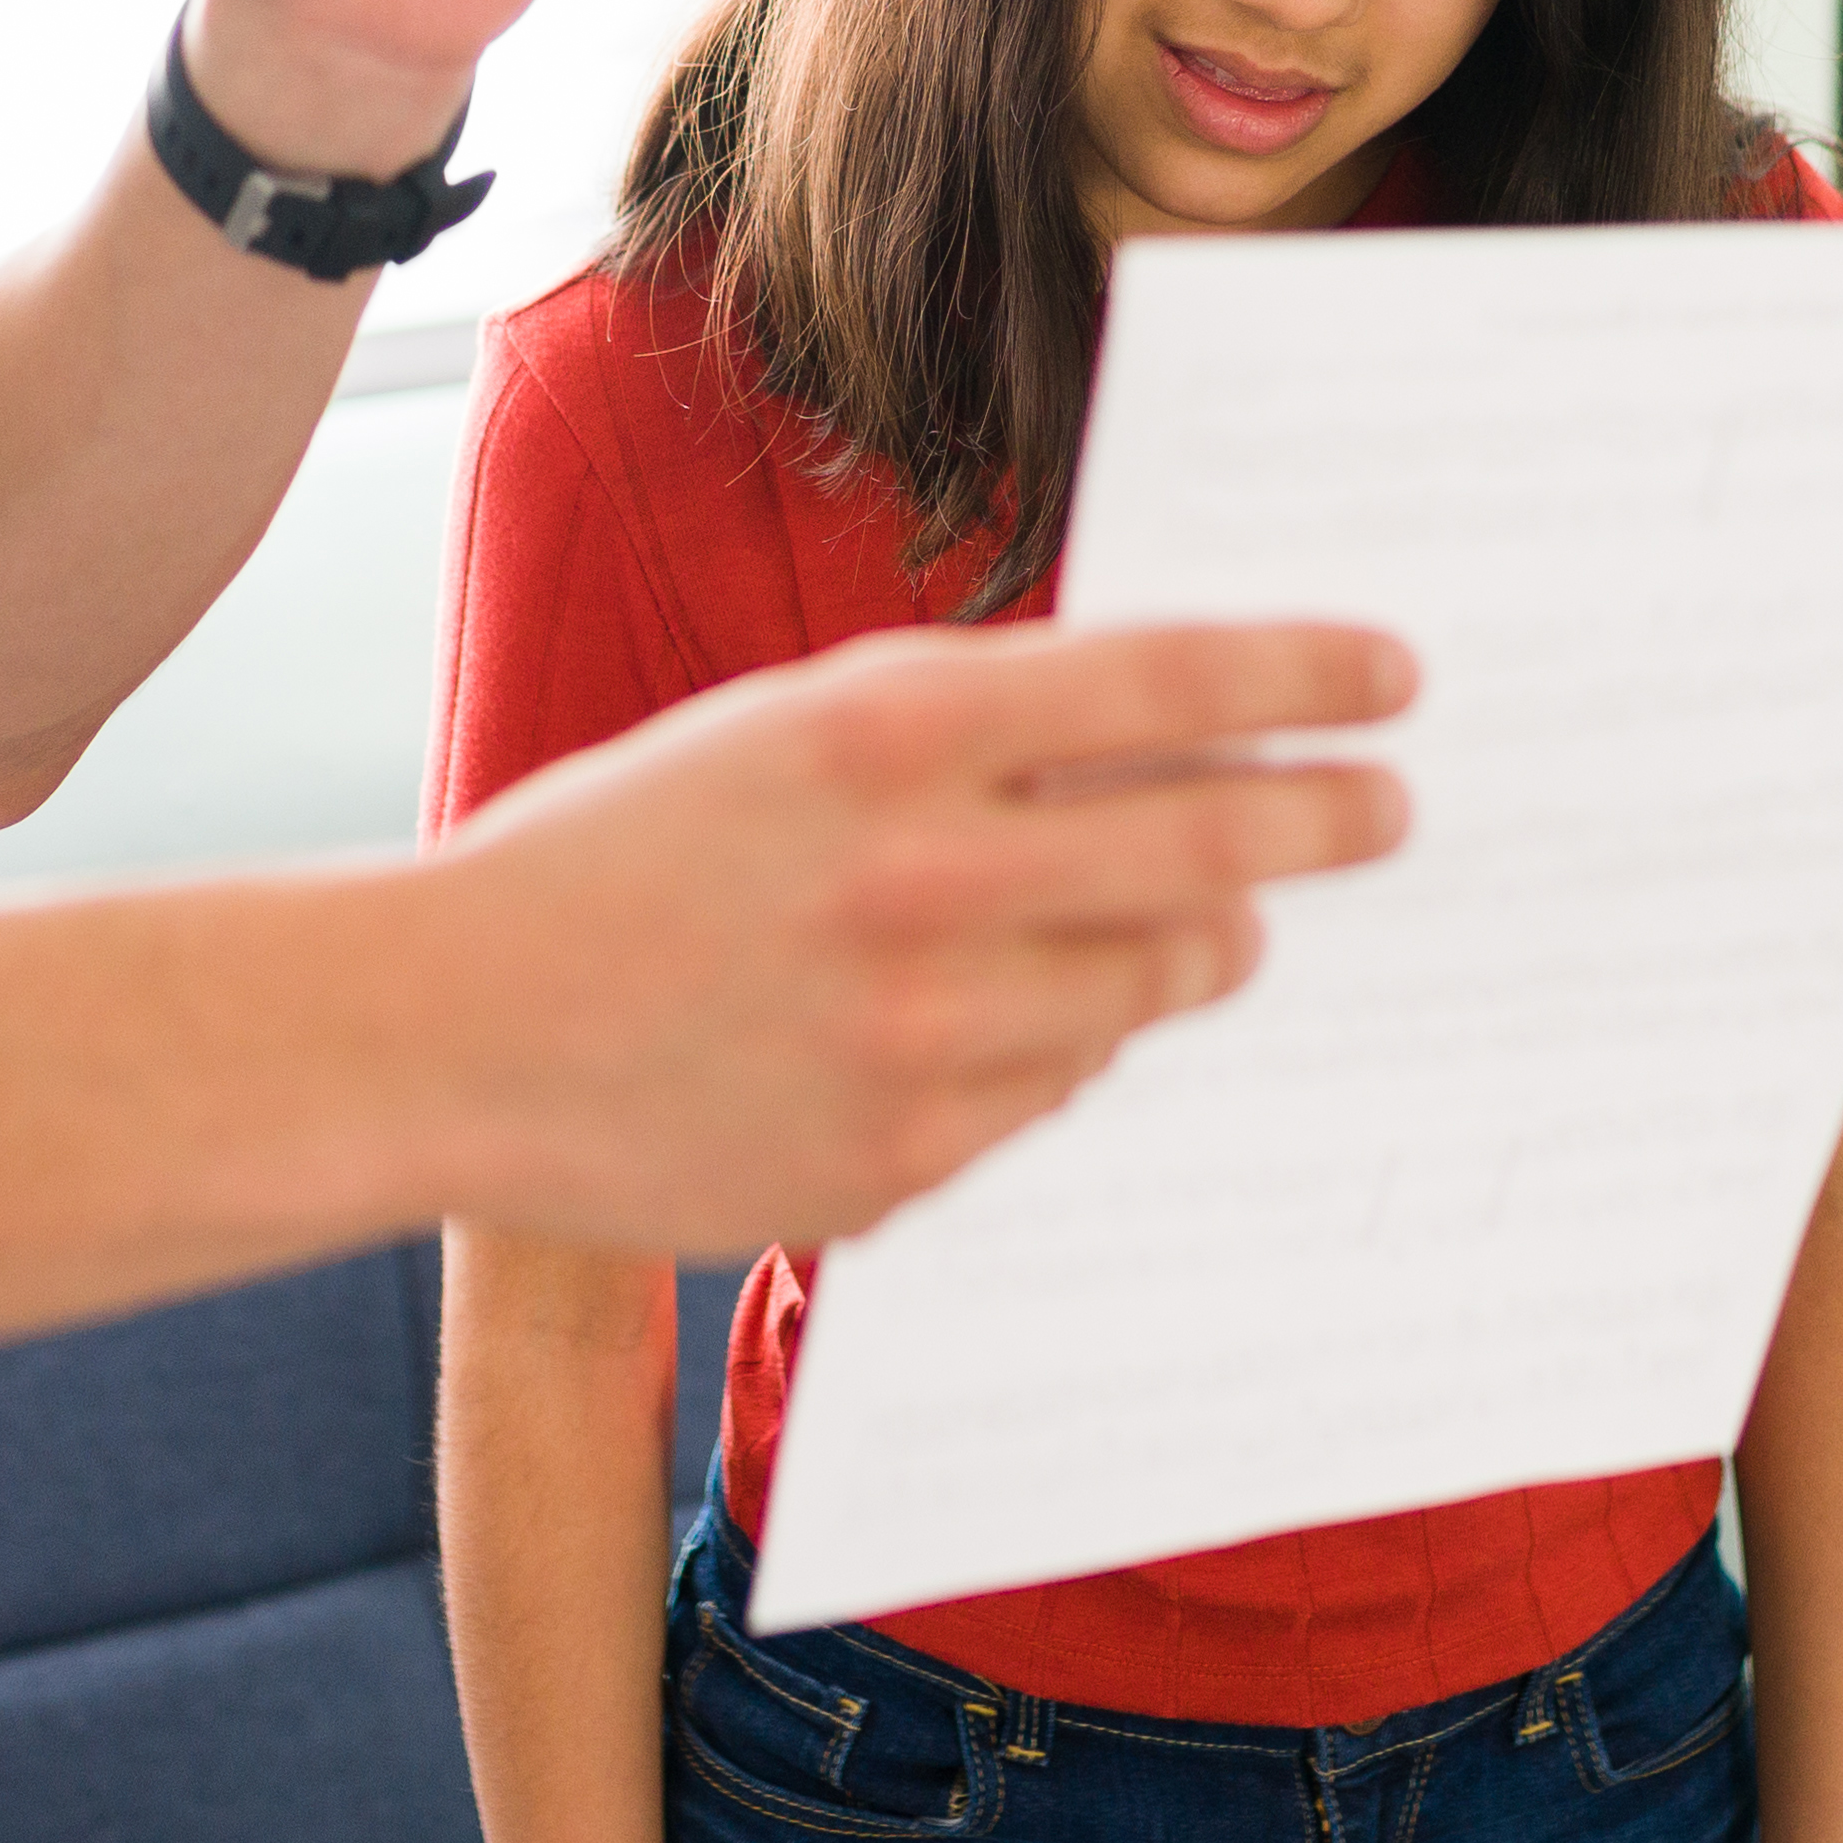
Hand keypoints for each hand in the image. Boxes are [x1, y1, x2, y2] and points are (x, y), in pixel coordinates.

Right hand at [422, 616, 1417, 1253]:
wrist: (449, 1034)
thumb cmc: (621, 855)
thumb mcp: (787, 733)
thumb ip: (965, 731)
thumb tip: (1169, 738)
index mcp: (886, 734)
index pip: (1166, 688)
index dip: (1305, 679)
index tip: (1394, 679)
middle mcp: (921, 881)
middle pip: (1210, 851)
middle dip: (1325, 827)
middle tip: (1385, 815)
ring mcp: (918, 1039)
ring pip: (1151, 987)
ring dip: (1197, 947)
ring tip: (1209, 927)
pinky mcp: (902, 1163)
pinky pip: (1054, 1091)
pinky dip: (1059, 1045)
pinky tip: (1003, 1017)